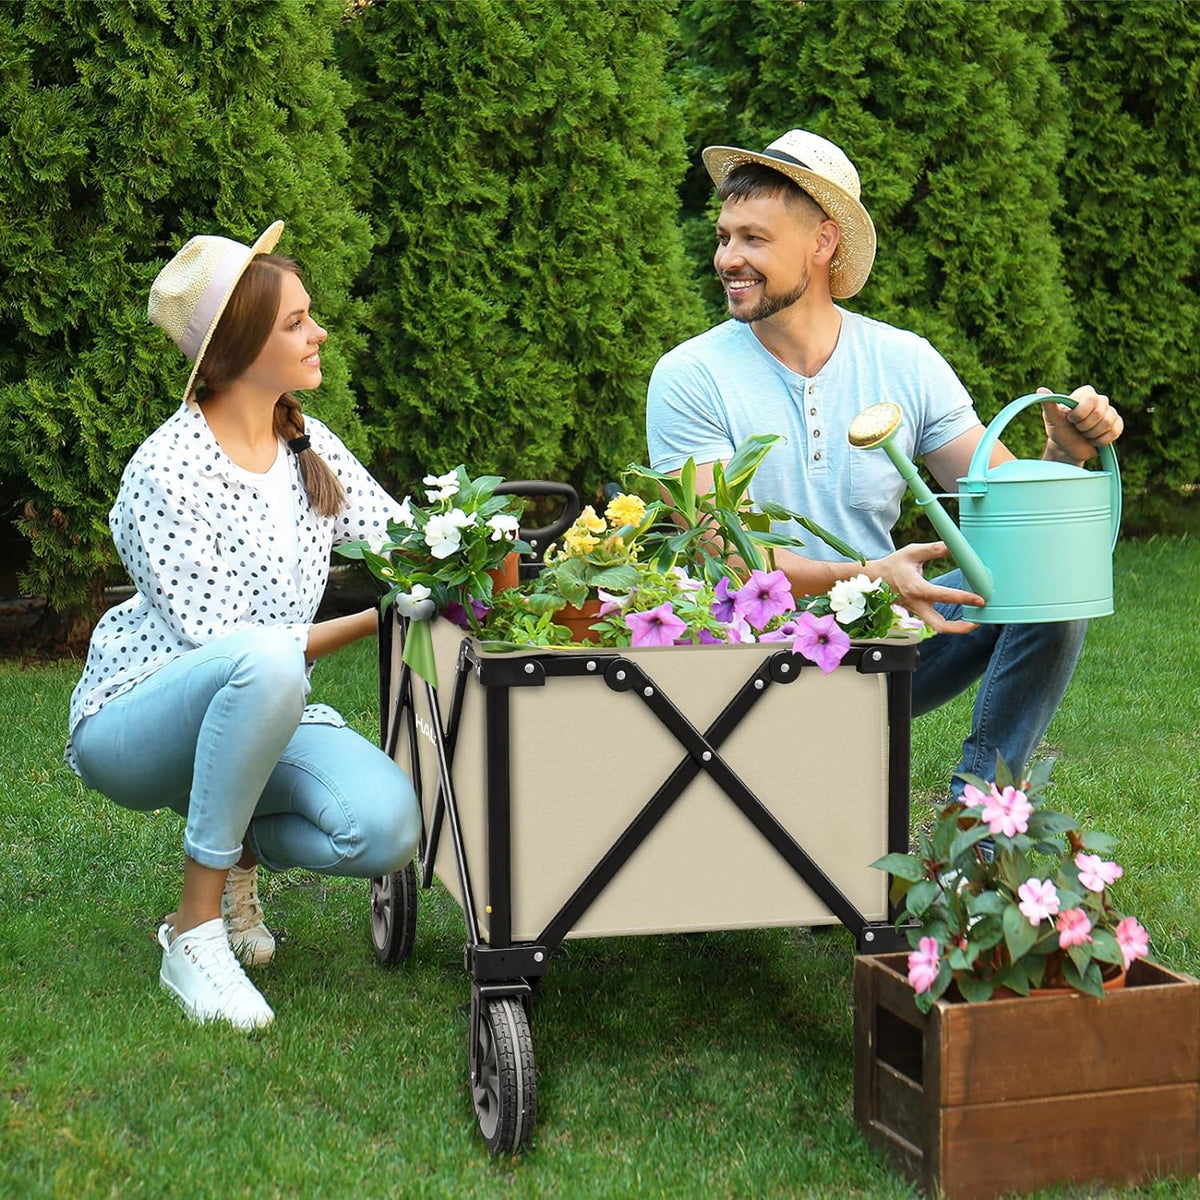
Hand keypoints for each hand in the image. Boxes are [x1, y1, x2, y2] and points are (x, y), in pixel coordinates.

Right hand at [869, 541, 983, 634]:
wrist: (874, 578)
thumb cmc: (893, 565)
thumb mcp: (912, 552)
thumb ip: (935, 549)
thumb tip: (955, 546)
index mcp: (917, 589)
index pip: (945, 596)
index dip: (965, 598)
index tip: (980, 598)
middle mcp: (917, 604)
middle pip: (940, 626)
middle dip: (961, 627)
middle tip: (978, 621)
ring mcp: (917, 611)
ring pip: (938, 627)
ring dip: (957, 628)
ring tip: (974, 621)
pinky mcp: (918, 612)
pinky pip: (935, 621)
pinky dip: (950, 622)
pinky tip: (962, 615)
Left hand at [1038, 384, 1122, 464]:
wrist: (1068, 448)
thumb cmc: (1059, 430)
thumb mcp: (1051, 418)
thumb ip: (1048, 404)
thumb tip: (1041, 389)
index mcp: (1085, 394)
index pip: (1090, 399)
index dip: (1080, 414)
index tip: (1070, 419)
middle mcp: (1100, 400)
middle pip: (1099, 413)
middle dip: (1085, 426)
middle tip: (1077, 428)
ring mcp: (1110, 412)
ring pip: (1107, 423)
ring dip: (1092, 434)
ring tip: (1084, 434)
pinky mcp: (1117, 425)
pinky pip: (1115, 432)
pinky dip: (1101, 440)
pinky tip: (1093, 439)